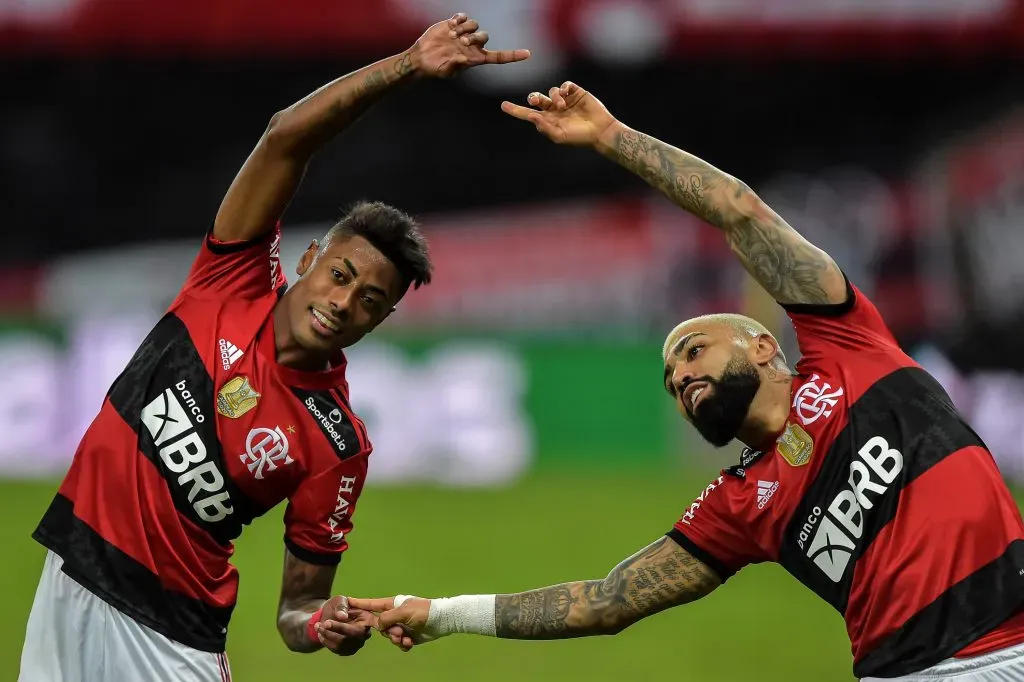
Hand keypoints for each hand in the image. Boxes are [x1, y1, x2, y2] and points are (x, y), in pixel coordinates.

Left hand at [314, 595, 373, 655]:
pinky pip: (337, 649)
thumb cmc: (338, 606)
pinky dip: (326, 642)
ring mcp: (357, 644)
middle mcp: (365, 634)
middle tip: (318, 624)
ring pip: (341, 645)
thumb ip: (341, 606)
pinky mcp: (349, 650)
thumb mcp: (339, 600)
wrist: (333, 616)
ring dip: (326, 636)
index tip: (326, 623)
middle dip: (331, 631)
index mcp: (367, 619)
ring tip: (317, 626)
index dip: (341, 627)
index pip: (355, 627)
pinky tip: (320, 634)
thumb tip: (342, 616)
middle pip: (348, 638)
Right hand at [348, 596, 431, 651]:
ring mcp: (400, 626)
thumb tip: (377, 625)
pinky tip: (410, 643)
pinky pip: (399, 643)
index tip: (346, 601)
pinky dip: (403, 644)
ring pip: (389, 636)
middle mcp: (394, 615)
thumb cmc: (423, 611)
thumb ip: (387, 618)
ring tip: (406, 638)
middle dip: (388, 632)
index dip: (359, 604)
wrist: (441, 621)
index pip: (371, 604)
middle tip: (399, 633)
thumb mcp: (404, 612)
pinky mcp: (407, 636)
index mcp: (392, 605)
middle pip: (379, 626)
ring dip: (397, 639)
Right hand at [409, 13, 529, 77]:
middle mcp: (472, 46)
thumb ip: (455, 66)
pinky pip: (463, 17)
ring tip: (452, 34)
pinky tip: (451, 24)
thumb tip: (463, 58)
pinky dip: (460, 18)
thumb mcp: (445, 71)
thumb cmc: (435, 68)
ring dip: (465, 28)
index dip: (512, 55)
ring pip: (475, 25)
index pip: (498, 57)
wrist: (421, 57)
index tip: (527, 54)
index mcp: (474, 59)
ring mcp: (463, 34)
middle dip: (475, 37)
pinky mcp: (454, 25)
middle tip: (461, 41)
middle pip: (484, 36)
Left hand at [501, 81, 617, 147]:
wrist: (600, 131)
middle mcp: (553, 110)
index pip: (527, 114)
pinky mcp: (576, 93)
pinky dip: (564, 89)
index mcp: (547, 121)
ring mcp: (565, 100)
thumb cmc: (579, 137)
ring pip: (552, 91)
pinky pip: (565, 85)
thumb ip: (544, 127)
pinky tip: (567, 95)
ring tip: (562, 106)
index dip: (515, 110)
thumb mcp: (559, 136)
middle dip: (533, 98)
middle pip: (537, 99)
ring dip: (554, 97)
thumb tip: (531, 116)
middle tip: (535, 100)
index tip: (503, 105)